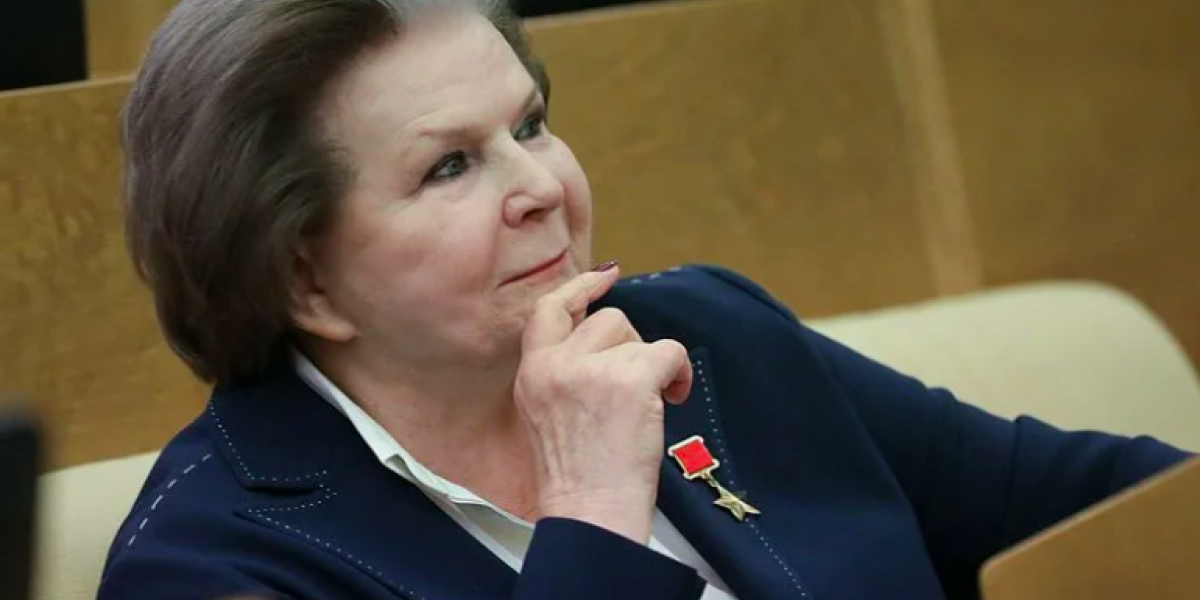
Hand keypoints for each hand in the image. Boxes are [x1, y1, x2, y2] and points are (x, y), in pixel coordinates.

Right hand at [515, 264, 692, 543]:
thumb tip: (609, 343)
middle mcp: (557, 365)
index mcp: (532, 373)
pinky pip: (668, 352)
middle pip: (608, 321)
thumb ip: (564, 375)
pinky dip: (680, 373)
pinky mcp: (630, 379)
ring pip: (638, 337)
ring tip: (652, 403)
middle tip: (637, 386)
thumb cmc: (577, 479)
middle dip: (630, 347)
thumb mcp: (545, 416)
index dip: (581, 288)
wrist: (590, 513)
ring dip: (653, 365)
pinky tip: (675, 398)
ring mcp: (592, 370)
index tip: (608, 276)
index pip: (550, 309)